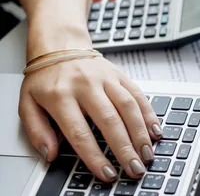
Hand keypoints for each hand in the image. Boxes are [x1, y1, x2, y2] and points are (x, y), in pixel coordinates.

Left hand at [18, 57, 162, 181]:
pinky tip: (154, 129)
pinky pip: (138, 94)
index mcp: (60, 96)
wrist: (60, 44)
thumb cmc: (44, 78)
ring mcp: (106, 78)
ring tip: (147, 153)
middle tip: (135, 168)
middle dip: (126, 148)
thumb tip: (50, 154)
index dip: (95, 156)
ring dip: (141, 132)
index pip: (80, 133)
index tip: (107, 173)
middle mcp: (86, 86)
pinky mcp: (119, 74)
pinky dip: (149, 113)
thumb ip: (37, 131)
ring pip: (128, 107)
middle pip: (110, 121)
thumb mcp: (27, 104)